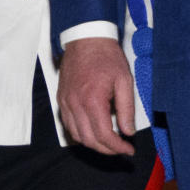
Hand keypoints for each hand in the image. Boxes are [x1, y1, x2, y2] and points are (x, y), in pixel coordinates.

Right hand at [57, 36, 135, 156]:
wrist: (86, 39)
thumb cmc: (106, 57)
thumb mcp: (124, 80)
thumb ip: (127, 109)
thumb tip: (128, 131)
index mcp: (93, 100)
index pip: (104, 135)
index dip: (117, 147)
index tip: (128, 149)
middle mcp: (76, 104)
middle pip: (89, 140)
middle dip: (107, 150)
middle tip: (120, 149)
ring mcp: (66, 103)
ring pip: (77, 136)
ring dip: (93, 144)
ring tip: (108, 143)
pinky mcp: (61, 100)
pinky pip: (68, 125)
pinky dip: (81, 134)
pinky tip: (93, 132)